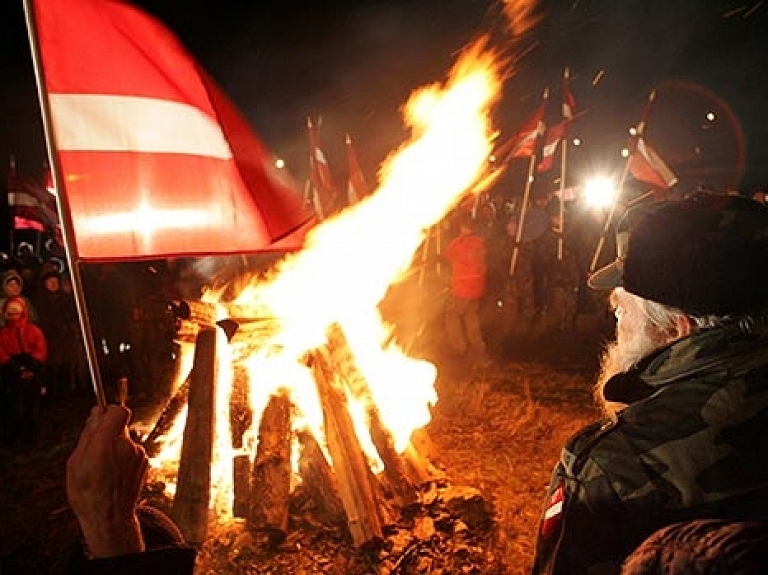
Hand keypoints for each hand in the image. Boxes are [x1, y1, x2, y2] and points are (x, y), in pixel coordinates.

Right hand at [67, 405, 147, 557]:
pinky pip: (132, 451)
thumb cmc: (88, 493)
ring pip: (125, 439)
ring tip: (104, 468)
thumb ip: (88, 434)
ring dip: (116, 446)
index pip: (118, 411)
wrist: (110, 518)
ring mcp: (139, 454)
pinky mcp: (145, 462)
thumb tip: (96, 413)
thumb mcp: (75, 463)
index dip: (109, 411)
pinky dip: (124, 457)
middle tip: (94, 450)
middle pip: (120, 425)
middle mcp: (127, 446)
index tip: (100, 417)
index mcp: (106, 444)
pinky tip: (115, 474)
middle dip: (108, 432)